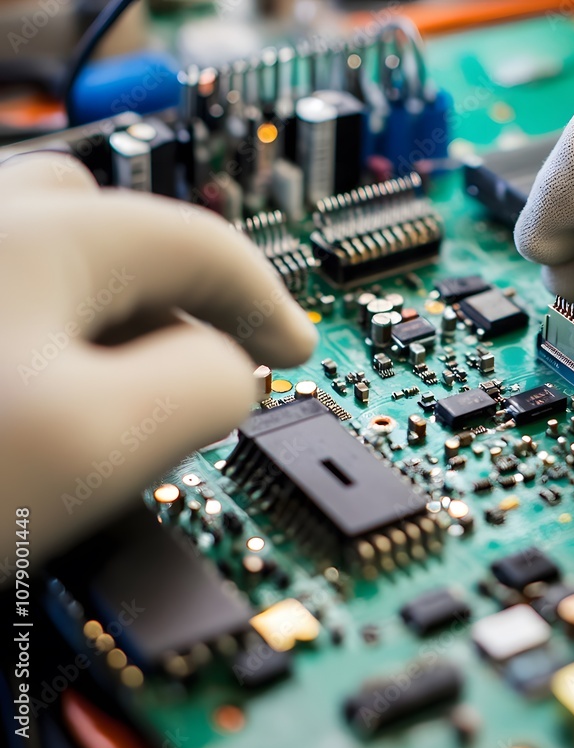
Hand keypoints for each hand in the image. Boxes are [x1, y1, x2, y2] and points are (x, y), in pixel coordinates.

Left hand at [0, 153, 316, 562]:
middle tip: (194, 365)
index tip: (302, 346)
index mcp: (41, 238)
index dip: (271, 301)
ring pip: (62, 262)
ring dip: (108, 317)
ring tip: (103, 399)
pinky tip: (33, 402)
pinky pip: (18, 298)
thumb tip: (232, 379)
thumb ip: (207, 389)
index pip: (205, 248)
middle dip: (175, 299)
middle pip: (126, 235)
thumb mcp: (92, 444)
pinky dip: (53, 335)